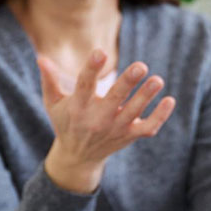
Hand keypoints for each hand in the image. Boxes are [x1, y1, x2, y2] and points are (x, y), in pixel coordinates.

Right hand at [38, 49, 175, 192]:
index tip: (100, 52)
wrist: (78, 158)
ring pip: (134, 112)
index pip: (84, 86)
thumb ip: (49, 80)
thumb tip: (41, 57)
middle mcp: (97, 119)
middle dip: (128, 83)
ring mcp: (115, 128)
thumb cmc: (66, 122)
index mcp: (78, 107)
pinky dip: (160, 116)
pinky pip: (147, 128)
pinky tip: (169, 100)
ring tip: (157, 80)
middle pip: (115, 99)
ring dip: (146, 96)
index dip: (91, 69)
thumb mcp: (53, 103)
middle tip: (141, 66)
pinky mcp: (129, 136)